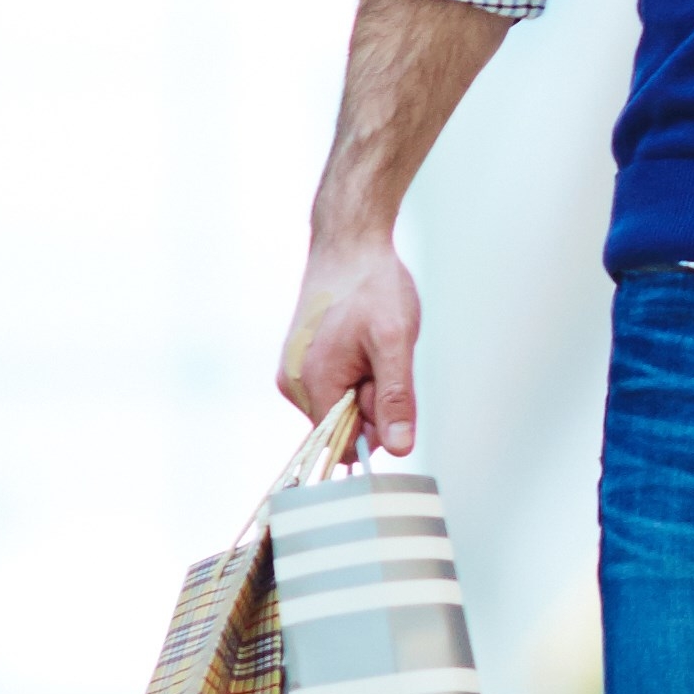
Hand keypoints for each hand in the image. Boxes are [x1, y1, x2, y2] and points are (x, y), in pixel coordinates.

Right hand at [278, 225, 424, 456]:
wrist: (349, 244)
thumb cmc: (372, 286)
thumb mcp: (396, 342)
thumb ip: (396, 399)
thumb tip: (399, 449)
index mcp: (312, 384)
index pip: (342, 444)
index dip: (374, 426)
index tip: (385, 385)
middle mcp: (294, 384)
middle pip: (342, 425)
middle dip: (370, 400)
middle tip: (381, 355)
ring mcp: (295, 372)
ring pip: (340, 405)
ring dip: (364, 383)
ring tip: (369, 341)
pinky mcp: (301, 362)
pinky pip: (334, 386)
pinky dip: (355, 371)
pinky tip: (359, 339)